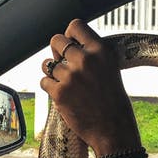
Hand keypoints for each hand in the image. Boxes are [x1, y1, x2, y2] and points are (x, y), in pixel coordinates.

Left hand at [38, 19, 142, 157]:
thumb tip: (68, 45)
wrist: (114, 131)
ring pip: (46, 64)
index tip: (71, 45)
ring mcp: (71, 76)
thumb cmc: (113, 102)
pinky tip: (63, 96)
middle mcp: (85, 60)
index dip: (69, 34)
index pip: (75, 26)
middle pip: (56, 40)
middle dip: (56, 51)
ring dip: (52, 73)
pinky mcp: (59, 93)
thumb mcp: (110, 69)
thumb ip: (92, 55)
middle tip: (64, 65)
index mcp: (101, 51)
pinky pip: (43, 82)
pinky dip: (50, 88)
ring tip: (65, 84)